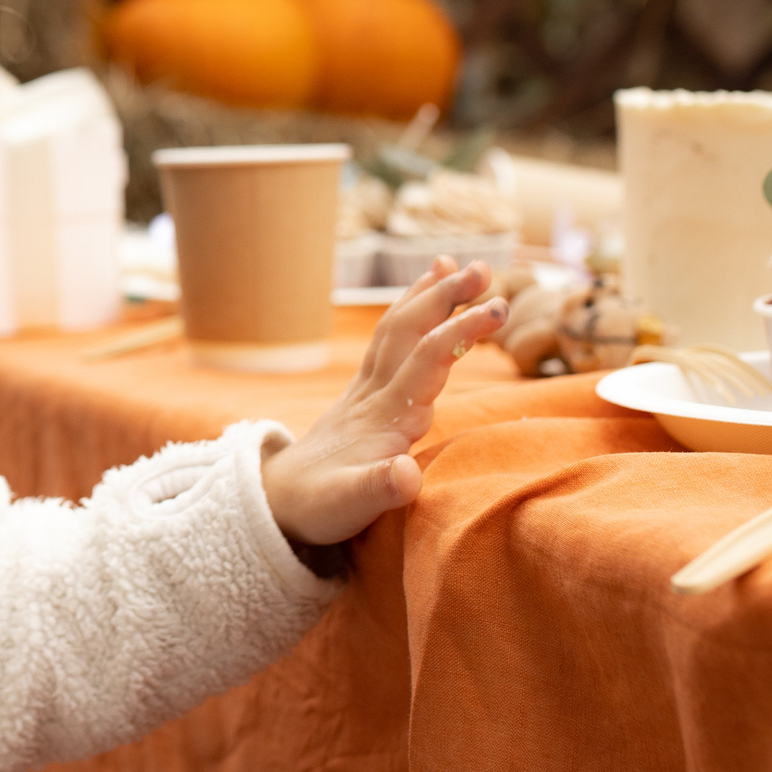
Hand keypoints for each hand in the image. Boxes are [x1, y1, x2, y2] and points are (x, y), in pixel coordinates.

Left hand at [260, 258, 507, 549]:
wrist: (276, 502)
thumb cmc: (317, 508)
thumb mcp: (348, 507)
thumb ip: (380, 490)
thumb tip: (407, 474)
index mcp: (383, 417)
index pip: (426, 362)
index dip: (459, 333)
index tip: (496, 307)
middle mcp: (375, 395)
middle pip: (409, 332)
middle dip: (444, 297)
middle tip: (483, 268)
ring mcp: (367, 391)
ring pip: (396, 331)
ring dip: (425, 296)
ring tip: (452, 264)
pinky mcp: (364, 396)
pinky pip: (389, 343)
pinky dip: (409, 314)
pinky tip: (421, 299)